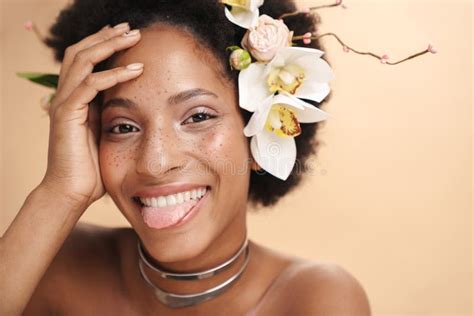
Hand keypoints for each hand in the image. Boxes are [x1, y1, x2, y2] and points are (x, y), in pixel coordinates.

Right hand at [40, 23, 142, 208]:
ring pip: (83, 60)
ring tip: (134, 37)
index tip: (128, 35)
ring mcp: (64, 104)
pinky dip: (111, 75)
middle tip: (131, 27)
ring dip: (109, 46)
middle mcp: (66, 96)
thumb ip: (112, 115)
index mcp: (76, 98)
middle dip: (106, 36)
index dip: (104, 44)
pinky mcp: (67, 116)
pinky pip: (89, 86)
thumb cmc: (92, 167)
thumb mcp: (106, 133)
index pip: (86, 59)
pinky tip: (134, 70)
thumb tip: (134, 105)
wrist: (72, 192)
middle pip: (81, 51)